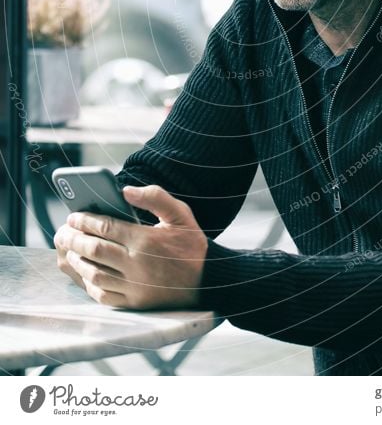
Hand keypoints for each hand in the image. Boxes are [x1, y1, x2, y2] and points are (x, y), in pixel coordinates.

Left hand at [53, 185, 207, 309]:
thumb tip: (125, 190)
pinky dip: (89, 283)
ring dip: (77, 261)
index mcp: (146, 240)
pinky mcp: (135, 302)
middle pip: (94, 250)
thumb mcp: (180, 213)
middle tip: (62, 232)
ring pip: (94, 274)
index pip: (105, 228)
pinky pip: (103, 295)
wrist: (209, 280)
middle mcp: (137, 264)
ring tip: (70, 249)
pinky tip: (85, 272)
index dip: (84, 221)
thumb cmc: (191, 244)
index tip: (73, 216)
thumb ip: (155, 196)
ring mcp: (135, 286)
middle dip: (73, 239)